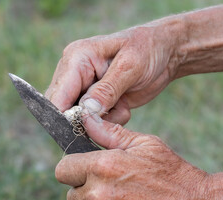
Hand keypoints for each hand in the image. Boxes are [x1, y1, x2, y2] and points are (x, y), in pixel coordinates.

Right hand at [46, 19, 182, 124]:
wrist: (165, 52)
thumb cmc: (148, 49)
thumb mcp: (130, 67)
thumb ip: (107, 90)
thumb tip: (85, 112)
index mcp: (76, 57)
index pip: (58, 95)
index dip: (66, 116)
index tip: (88, 127)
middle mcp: (74, 72)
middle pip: (63, 110)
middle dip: (87, 119)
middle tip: (113, 112)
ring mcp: (83, 87)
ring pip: (79, 118)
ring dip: (102, 120)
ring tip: (122, 104)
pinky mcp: (94, 99)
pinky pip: (93, 120)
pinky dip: (109, 119)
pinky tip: (124, 105)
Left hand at [55, 114, 209, 199]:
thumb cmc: (172, 173)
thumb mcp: (145, 144)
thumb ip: (109, 133)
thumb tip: (86, 119)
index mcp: (103, 167)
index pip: (62, 170)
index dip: (72, 168)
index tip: (82, 168)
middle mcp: (99, 196)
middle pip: (71, 194)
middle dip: (84, 188)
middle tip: (107, 183)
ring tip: (124, 198)